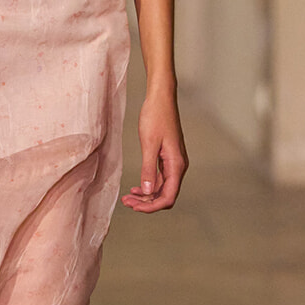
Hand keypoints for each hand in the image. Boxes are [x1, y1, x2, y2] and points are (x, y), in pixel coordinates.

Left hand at [121, 88, 187, 213]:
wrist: (161, 98)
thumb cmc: (156, 116)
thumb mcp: (149, 144)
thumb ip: (148, 169)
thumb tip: (147, 191)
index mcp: (176, 165)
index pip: (168, 197)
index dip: (151, 206)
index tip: (134, 206)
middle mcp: (178, 166)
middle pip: (165, 195)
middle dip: (146, 203)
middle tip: (126, 201)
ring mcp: (173, 162)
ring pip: (162, 188)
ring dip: (146, 195)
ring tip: (128, 197)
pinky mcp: (168, 157)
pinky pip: (160, 178)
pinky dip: (148, 185)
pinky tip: (136, 187)